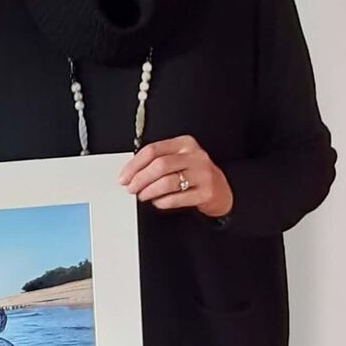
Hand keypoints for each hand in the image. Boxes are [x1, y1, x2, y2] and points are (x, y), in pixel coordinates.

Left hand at [117, 135, 232, 217]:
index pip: (153, 150)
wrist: (221, 190)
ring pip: (167, 182)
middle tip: (131, 188)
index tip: (124, 176)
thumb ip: (158, 160)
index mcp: (184, 143)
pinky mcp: (206, 192)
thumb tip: (130, 172)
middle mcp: (195, 156)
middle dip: (140, 179)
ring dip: (149, 191)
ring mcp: (203, 174)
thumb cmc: (194, 173)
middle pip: (159, 165)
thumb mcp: (179, 159)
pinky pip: (177, 198)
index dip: (134, 165)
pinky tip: (158, 202)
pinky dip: (163, 201)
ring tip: (143, 195)